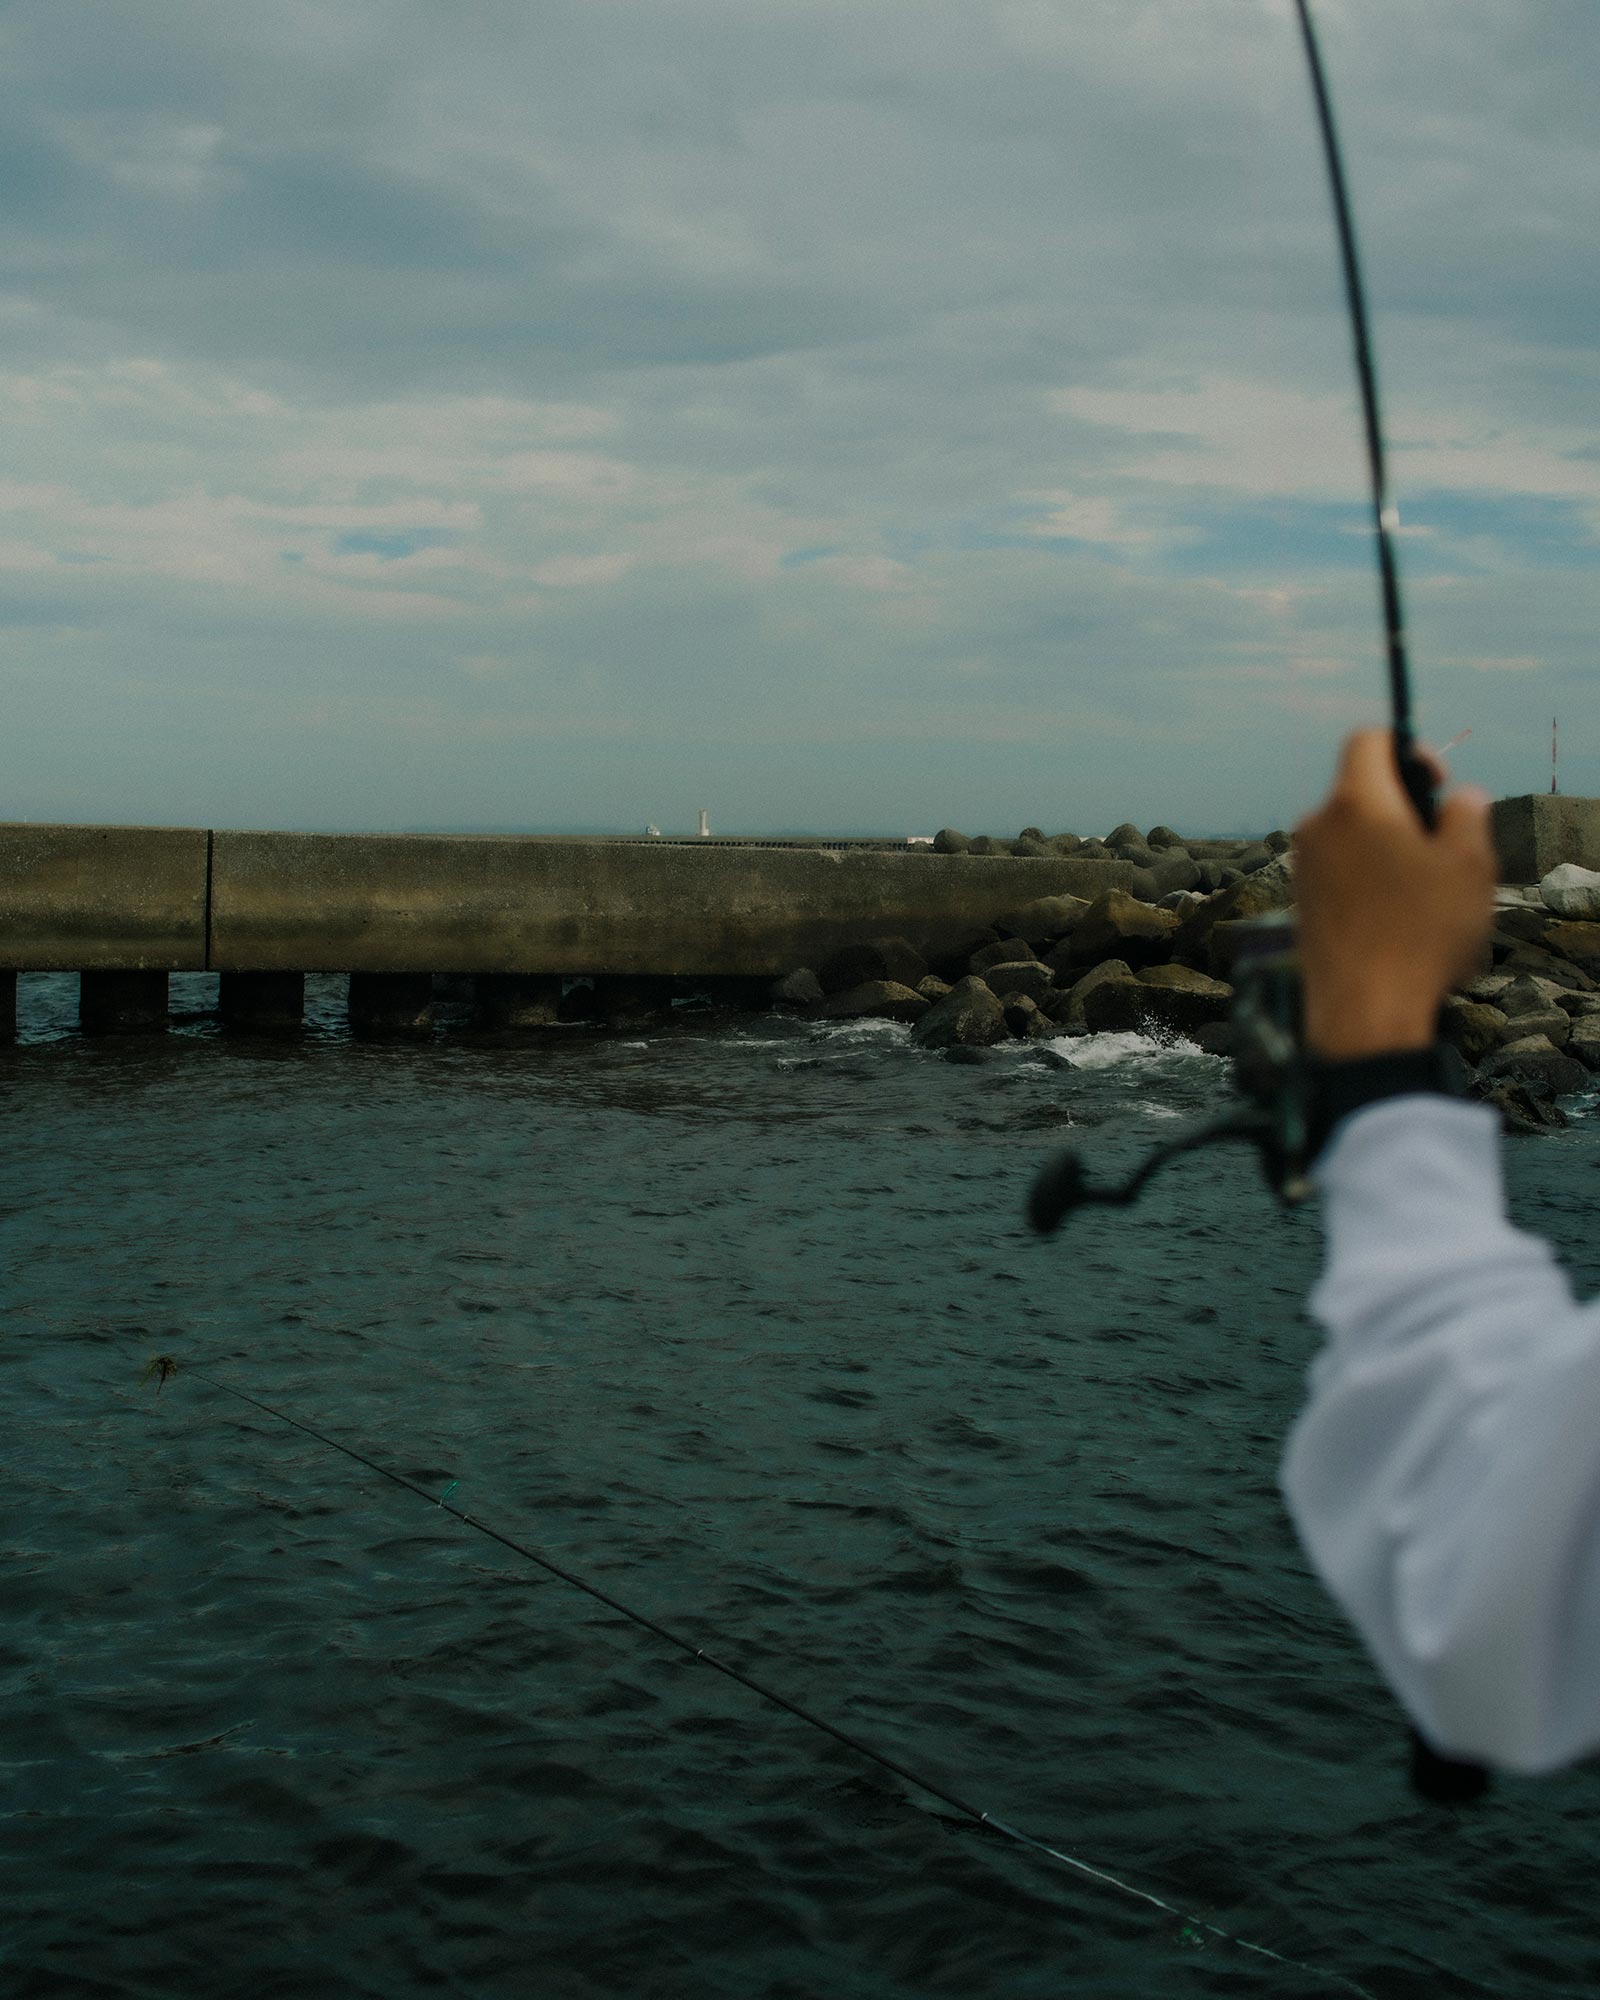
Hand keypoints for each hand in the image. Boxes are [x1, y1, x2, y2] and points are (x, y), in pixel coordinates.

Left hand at [1294, 730, 1495, 1058]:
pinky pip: (1340, 872)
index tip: (1436, 784)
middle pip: (1362, 791)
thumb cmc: (1420, 934)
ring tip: (1426, 895)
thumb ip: (1467, 814)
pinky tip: (1399, 922)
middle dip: (1404, 808)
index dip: (1408, 750)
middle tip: (1442, 847)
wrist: (1363, 1012)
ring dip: (1389, 849)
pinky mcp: (1300, 904)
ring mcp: (1302, 868)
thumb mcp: (1470, 864)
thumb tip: (1458, 798)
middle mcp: (1317, 827)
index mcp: (1355, 803)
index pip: (1368, 741)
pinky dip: (1369, 881)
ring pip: (1352, 836)